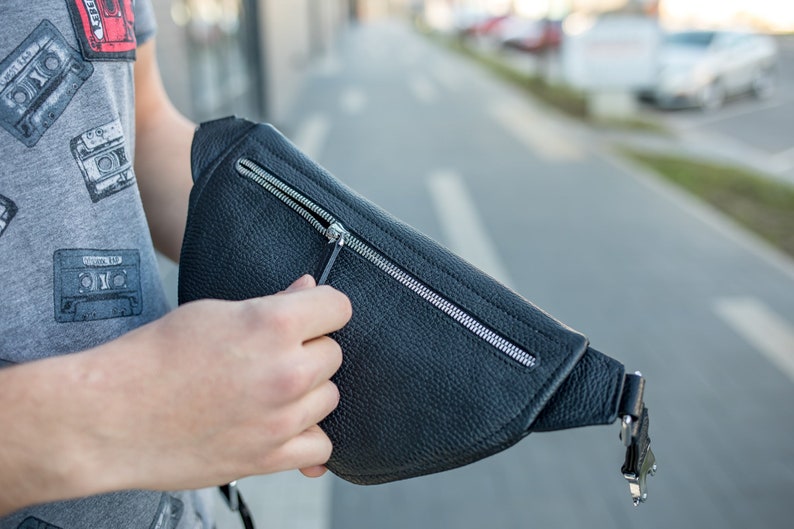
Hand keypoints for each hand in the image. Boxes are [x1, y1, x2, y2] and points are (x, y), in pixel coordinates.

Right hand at [67, 275, 349, 494]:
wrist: (110, 416)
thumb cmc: (153, 357)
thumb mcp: (213, 312)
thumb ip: (271, 303)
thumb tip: (307, 288)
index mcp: (273, 324)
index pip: (339, 307)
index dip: (323, 307)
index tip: (312, 314)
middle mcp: (286, 371)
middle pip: (333, 354)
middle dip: (308, 350)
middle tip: (270, 356)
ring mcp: (280, 418)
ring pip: (330, 397)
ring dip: (307, 393)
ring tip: (267, 390)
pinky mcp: (269, 458)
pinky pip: (321, 446)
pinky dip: (306, 437)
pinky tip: (283, 426)